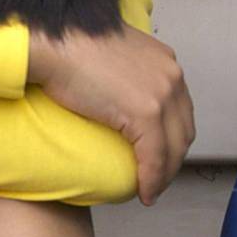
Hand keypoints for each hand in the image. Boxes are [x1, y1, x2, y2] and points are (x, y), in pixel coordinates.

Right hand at [28, 26, 194, 205]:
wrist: (54, 43)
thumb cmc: (67, 46)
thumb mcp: (110, 53)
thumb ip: (124, 71)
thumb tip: (114, 92)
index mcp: (164, 62)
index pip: (179, 109)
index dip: (172, 138)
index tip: (160, 155)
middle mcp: (171, 77)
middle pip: (183, 131)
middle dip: (173, 160)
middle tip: (157, 179)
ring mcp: (161, 95)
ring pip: (174, 148)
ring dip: (165, 175)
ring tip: (150, 191)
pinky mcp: (145, 114)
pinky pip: (155, 157)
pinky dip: (152, 180)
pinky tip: (144, 193)